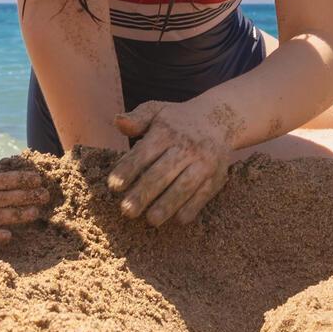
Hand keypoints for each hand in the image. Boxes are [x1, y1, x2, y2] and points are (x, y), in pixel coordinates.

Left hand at [109, 101, 233, 225]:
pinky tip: (177, 219)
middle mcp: (187, 147)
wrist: (218, 120)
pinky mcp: (217, 176)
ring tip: (151, 220)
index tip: (113, 186)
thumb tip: (118, 122)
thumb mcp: (157, 111)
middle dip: (144, 193)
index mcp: (167, 131)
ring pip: (185, 186)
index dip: (128, 169)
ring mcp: (204, 162)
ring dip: (168, 205)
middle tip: (126, 210)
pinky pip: (204, 195)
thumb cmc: (178, 121)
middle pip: (163, 173)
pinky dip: (192, 207)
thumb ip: (137, 118)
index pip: (144, 153)